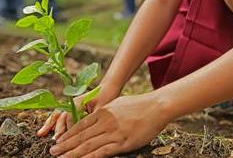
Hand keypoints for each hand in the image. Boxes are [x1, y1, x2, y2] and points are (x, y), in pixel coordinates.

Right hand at [37, 84, 120, 138]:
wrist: (108, 87)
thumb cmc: (107, 96)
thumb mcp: (102, 107)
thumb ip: (94, 117)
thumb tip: (88, 130)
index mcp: (79, 101)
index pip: (70, 114)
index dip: (68, 126)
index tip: (67, 137)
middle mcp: (72, 102)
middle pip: (61, 115)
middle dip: (58, 128)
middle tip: (56, 141)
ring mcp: (70, 105)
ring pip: (57, 115)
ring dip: (49, 125)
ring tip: (41, 134)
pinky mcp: (70, 109)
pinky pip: (58, 116)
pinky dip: (51, 123)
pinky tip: (43, 131)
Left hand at [49, 93, 170, 157]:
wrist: (156, 106)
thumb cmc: (139, 104)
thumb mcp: (118, 103)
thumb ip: (105, 111)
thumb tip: (96, 116)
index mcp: (103, 112)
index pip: (80, 125)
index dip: (68, 134)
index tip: (58, 140)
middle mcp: (105, 122)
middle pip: (81, 136)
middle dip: (65, 145)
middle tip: (53, 151)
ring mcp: (113, 133)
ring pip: (88, 145)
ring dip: (73, 153)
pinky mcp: (123, 143)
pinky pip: (103, 152)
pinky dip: (90, 157)